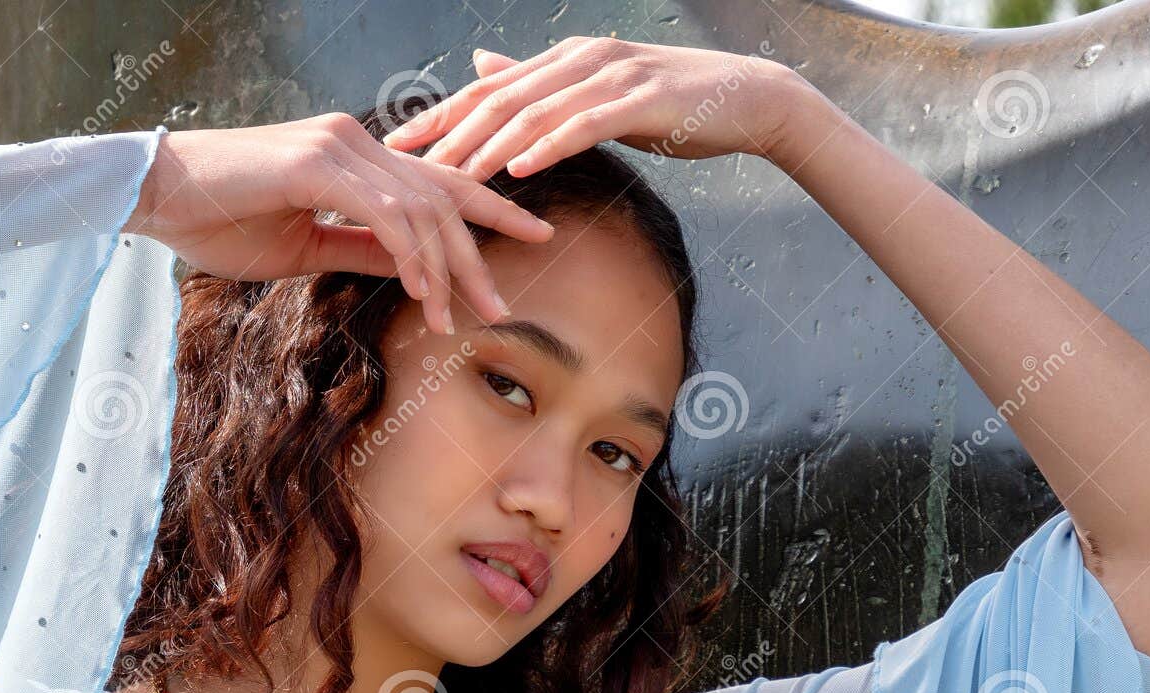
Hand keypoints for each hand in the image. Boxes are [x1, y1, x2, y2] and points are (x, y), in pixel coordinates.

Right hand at [122, 115, 555, 334]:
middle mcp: (357, 141)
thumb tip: (410, 272)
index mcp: (357, 156)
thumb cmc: (221, 220)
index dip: (492, 209)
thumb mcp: (305, 245)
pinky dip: (411, 257)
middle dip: (482, 253)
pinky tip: (424, 294)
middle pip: (443, 195)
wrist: (155, 197)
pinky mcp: (317, 165)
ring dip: (447, 268)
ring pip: (421, 207)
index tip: (535, 240)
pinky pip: (385, 214)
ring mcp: (338, 148)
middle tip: (504, 305)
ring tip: (462, 317)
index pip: (439, 181)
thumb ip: (359, 251)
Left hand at [379, 37, 806, 180]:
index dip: (443, 114)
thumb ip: (543, 86)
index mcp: (566, 61)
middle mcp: (582, 60)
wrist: (749, 99)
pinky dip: (549, 146)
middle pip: (502, 98)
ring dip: (490, 144)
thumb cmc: (675, 104)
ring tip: (454, 174)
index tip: (400, 144)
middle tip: (410, 165)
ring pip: (537, 111)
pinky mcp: (641, 100)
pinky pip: (585, 125)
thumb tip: (485, 69)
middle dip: (452, 132)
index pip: (490, 89)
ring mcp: (612, 77)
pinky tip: (520, 168)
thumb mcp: (600, 92)